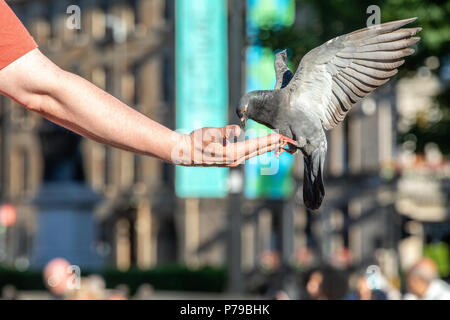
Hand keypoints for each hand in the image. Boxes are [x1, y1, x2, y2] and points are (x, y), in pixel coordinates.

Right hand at [171, 125, 285, 166]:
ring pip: (254, 153)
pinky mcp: (230, 159)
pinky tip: (261, 147)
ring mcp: (233, 161)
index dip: (269, 141)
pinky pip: (248, 154)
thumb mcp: (209, 134)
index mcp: (232, 153)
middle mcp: (235, 159)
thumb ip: (224, 131)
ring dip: (267, 148)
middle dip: (272, 145)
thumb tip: (237, 130)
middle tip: (287, 140)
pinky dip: (258, 149)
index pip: (255, 145)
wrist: (185, 153)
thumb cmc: (196, 141)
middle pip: (258, 151)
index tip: (281, 138)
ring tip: (279, 143)